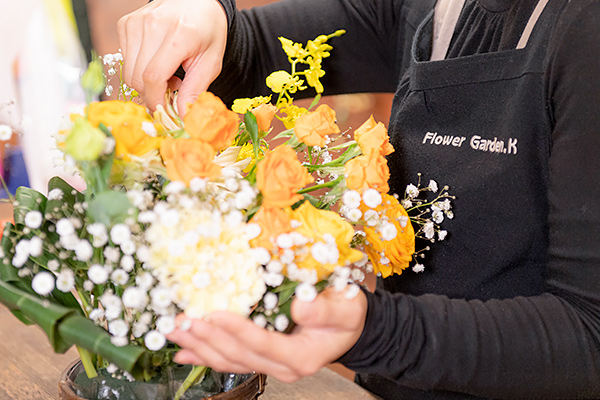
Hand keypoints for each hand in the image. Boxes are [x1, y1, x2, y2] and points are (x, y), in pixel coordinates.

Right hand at [117, 0, 227, 112]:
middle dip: (153, 94)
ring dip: (146, 82)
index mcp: (179, 35)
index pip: (153, 77)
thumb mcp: (210, 63)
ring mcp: (136, 23)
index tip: (166, 109)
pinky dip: (139, 68)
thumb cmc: (207, 32)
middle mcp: (153, 25)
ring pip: (128, 72)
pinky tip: (157, 61)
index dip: (156, 100)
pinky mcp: (125, 23)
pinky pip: (125, 60)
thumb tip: (182, 117)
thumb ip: (195, 90)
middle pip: (137, 78)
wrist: (198, 1)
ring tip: (168, 73)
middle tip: (174, 88)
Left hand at [167, 287, 367, 382]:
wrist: (349, 328)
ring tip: (174, 332)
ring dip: (198, 346)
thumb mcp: (346, 307)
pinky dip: (204, 355)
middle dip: (207, 338)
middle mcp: (283, 367)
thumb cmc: (348, 314)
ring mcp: (270, 366)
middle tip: (181, 321)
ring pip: (228, 360)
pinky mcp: (261, 359)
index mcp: (301, 356)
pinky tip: (184, 352)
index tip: (214, 314)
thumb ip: (326, 308)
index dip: (237, 330)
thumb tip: (300, 304)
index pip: (263, 344)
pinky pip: (229, 360)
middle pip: (238, 355)